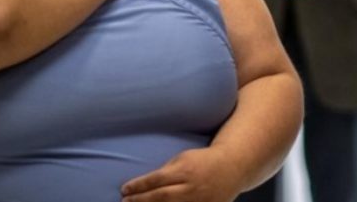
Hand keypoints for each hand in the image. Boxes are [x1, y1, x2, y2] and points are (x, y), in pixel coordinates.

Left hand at [121, 147, 240, 201]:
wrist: (231, 168)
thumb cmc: (202, 161)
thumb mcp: (183, 158)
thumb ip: (166, 171)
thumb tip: (143, 185)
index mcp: (184, 170)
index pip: (157, 179)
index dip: (139, 185)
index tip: (124, 189)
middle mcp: (191, 187)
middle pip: (161, 197)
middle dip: (141, 200)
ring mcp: (199, 200)